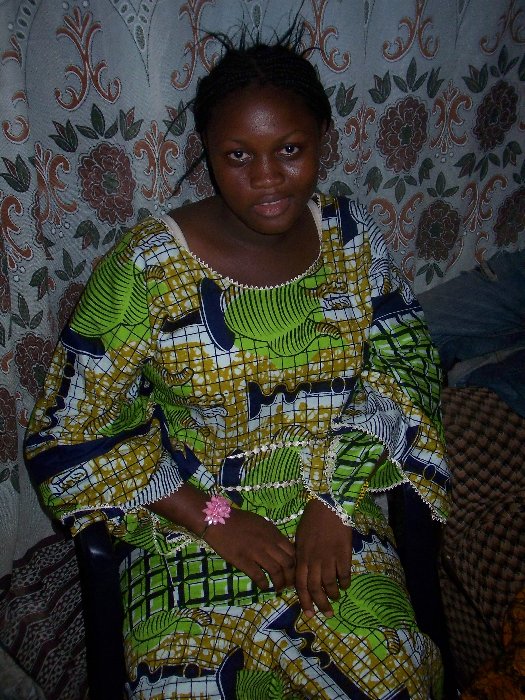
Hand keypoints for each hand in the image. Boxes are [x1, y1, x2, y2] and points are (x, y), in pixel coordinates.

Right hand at [204, 508, 295, 592]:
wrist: (219, 520)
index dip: (295, 564)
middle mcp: (268, 543)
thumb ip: (273, 535)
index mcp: (273, 533)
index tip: (293, 572)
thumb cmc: (240, 520)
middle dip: (290, 577)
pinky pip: (258, 576)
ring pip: (276, 571)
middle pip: (287, 563)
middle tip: (288, 584)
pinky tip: (264, 587)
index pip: (292, 552)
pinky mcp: (243, 560)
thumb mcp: (262, 523)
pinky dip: (264, 584)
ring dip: (279, 582)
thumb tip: (281, 548)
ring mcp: (256, 552)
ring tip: (278, 588)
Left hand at [295, 498, 351, 617]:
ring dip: (333, 595)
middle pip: (315, 588)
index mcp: (301, 556)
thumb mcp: (300, 537)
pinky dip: (345, 582)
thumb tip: (302, 570)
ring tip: (336, 598)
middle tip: (326, 614)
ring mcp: (329, 558)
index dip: (304, 600)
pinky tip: (346, 585)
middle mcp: (314, 560)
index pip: (300, 584)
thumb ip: (301, 555)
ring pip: (330, 584)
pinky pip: (344, 574)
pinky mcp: (343, 553)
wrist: (329, 504)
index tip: (308, 613)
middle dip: (320, 604)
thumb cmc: (313, 519)